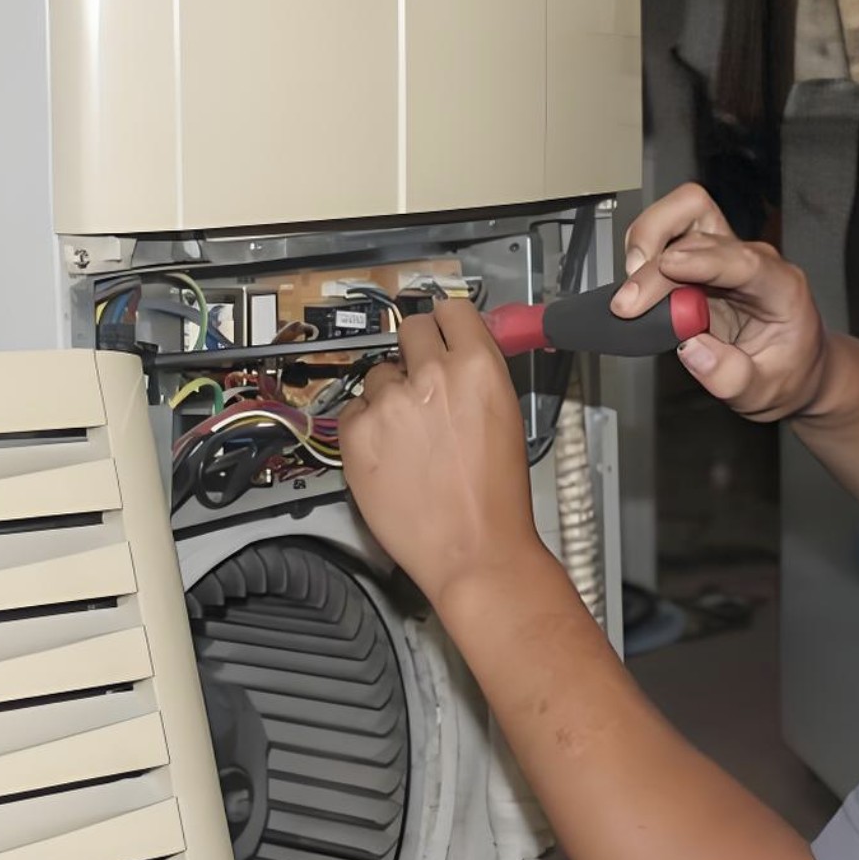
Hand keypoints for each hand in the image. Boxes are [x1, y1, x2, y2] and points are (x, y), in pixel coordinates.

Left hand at [338, 300, 547, 603]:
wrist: (473, 549)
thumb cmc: (496, 496)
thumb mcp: (506, 416)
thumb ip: (479, 374)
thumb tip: (462, 350)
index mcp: (478, 366)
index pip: (451, 310)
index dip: (446, 323)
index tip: (441, 332)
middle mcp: (432, 375)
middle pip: (411, 329)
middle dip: (416, 351)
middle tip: (422, 381)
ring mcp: (390, 402)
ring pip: (379, 375)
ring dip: (390, 395)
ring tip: (409, 435)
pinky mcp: (356, 433)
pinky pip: (352, 410)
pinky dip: (366, 426)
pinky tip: (388, 453)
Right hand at [612, 183, 827, 421]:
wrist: (794, 367)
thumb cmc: (786, 372)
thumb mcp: (764, 392)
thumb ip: (731, 376)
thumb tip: (691, 351)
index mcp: (780, 286)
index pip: (741, 259)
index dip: (701, 259)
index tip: (666, 267)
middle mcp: (752, 260)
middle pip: (700, 231)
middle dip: (656, 259)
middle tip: (630, 302)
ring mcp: (725, 254)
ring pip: (683, 214)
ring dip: (649, 239)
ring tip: (633, 286)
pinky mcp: (702, 258)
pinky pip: (670, 233)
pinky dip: (646, 251)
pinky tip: (640, 287)